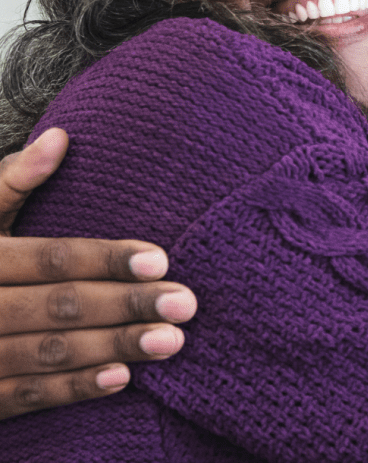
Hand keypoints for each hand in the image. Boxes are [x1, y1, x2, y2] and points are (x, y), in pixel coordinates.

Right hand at [0, 128, 196, 418]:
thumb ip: (12, 177)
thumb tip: (61, 136)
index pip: (50, 258)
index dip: (105, 259)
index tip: (161, 260)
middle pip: (59, 307)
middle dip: (126, 305)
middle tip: (185, 303)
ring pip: (49, 353)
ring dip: (113, 347)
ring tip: (172, 340)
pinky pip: (25, 396)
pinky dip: (73, 389)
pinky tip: (123, 378)